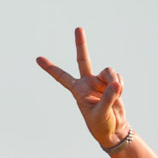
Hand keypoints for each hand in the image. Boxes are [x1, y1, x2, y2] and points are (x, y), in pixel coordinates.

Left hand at [37, 27, 129, 148]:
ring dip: (113, 80)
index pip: (61, 77)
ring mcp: (100, 81)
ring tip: (116, 93)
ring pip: (107, 71)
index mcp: (77, 91)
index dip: (50, 68)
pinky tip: (119, 95)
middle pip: (83, 59)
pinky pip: (117, 77)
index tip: (38, 58)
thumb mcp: (101, 114)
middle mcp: (87, 83)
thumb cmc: (102, 125)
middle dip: (81, 44)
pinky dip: (120, 85)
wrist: (114, 130)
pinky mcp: (112, 83)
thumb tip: (115, 83)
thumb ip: (108, 98)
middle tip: (78, 28)